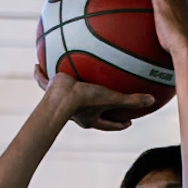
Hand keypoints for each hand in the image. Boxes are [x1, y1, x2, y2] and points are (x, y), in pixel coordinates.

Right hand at [35, 67, 156, 131]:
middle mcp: (77, 112)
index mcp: (91, 117)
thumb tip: (152, 100)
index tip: (129, 121)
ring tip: (69, 80)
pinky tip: (36, 64)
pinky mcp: (49, 90)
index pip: (109, 123)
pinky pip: (44, 80)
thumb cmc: (85, 100)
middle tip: (105, 103)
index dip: (119, 123)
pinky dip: (40, 74)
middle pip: (89, 111)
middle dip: (96, 108)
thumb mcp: (111, 98)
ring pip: (66, 96)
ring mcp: (61, 101)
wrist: (60, 98)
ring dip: (68, 90)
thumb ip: (131, 100)